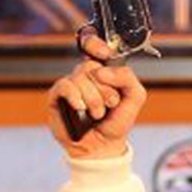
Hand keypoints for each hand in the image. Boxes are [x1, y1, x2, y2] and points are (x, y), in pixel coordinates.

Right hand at [48, 33, 145, 156]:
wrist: (103, 146)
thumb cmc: (117, 121)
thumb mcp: (134, 97)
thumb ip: (127, 77)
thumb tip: (101, 71)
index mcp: (103, 70)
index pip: (93, 46)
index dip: (95, 44)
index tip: (104, 54)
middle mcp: (85, 75)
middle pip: (90, 66)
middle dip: (104, 88)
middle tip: (110, 103)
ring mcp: (71, 85)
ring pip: (80, 77)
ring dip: (94, 99)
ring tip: (97, 113)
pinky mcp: (57, 97)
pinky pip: (65, 86)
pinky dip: (75, 96)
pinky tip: (80, 107)